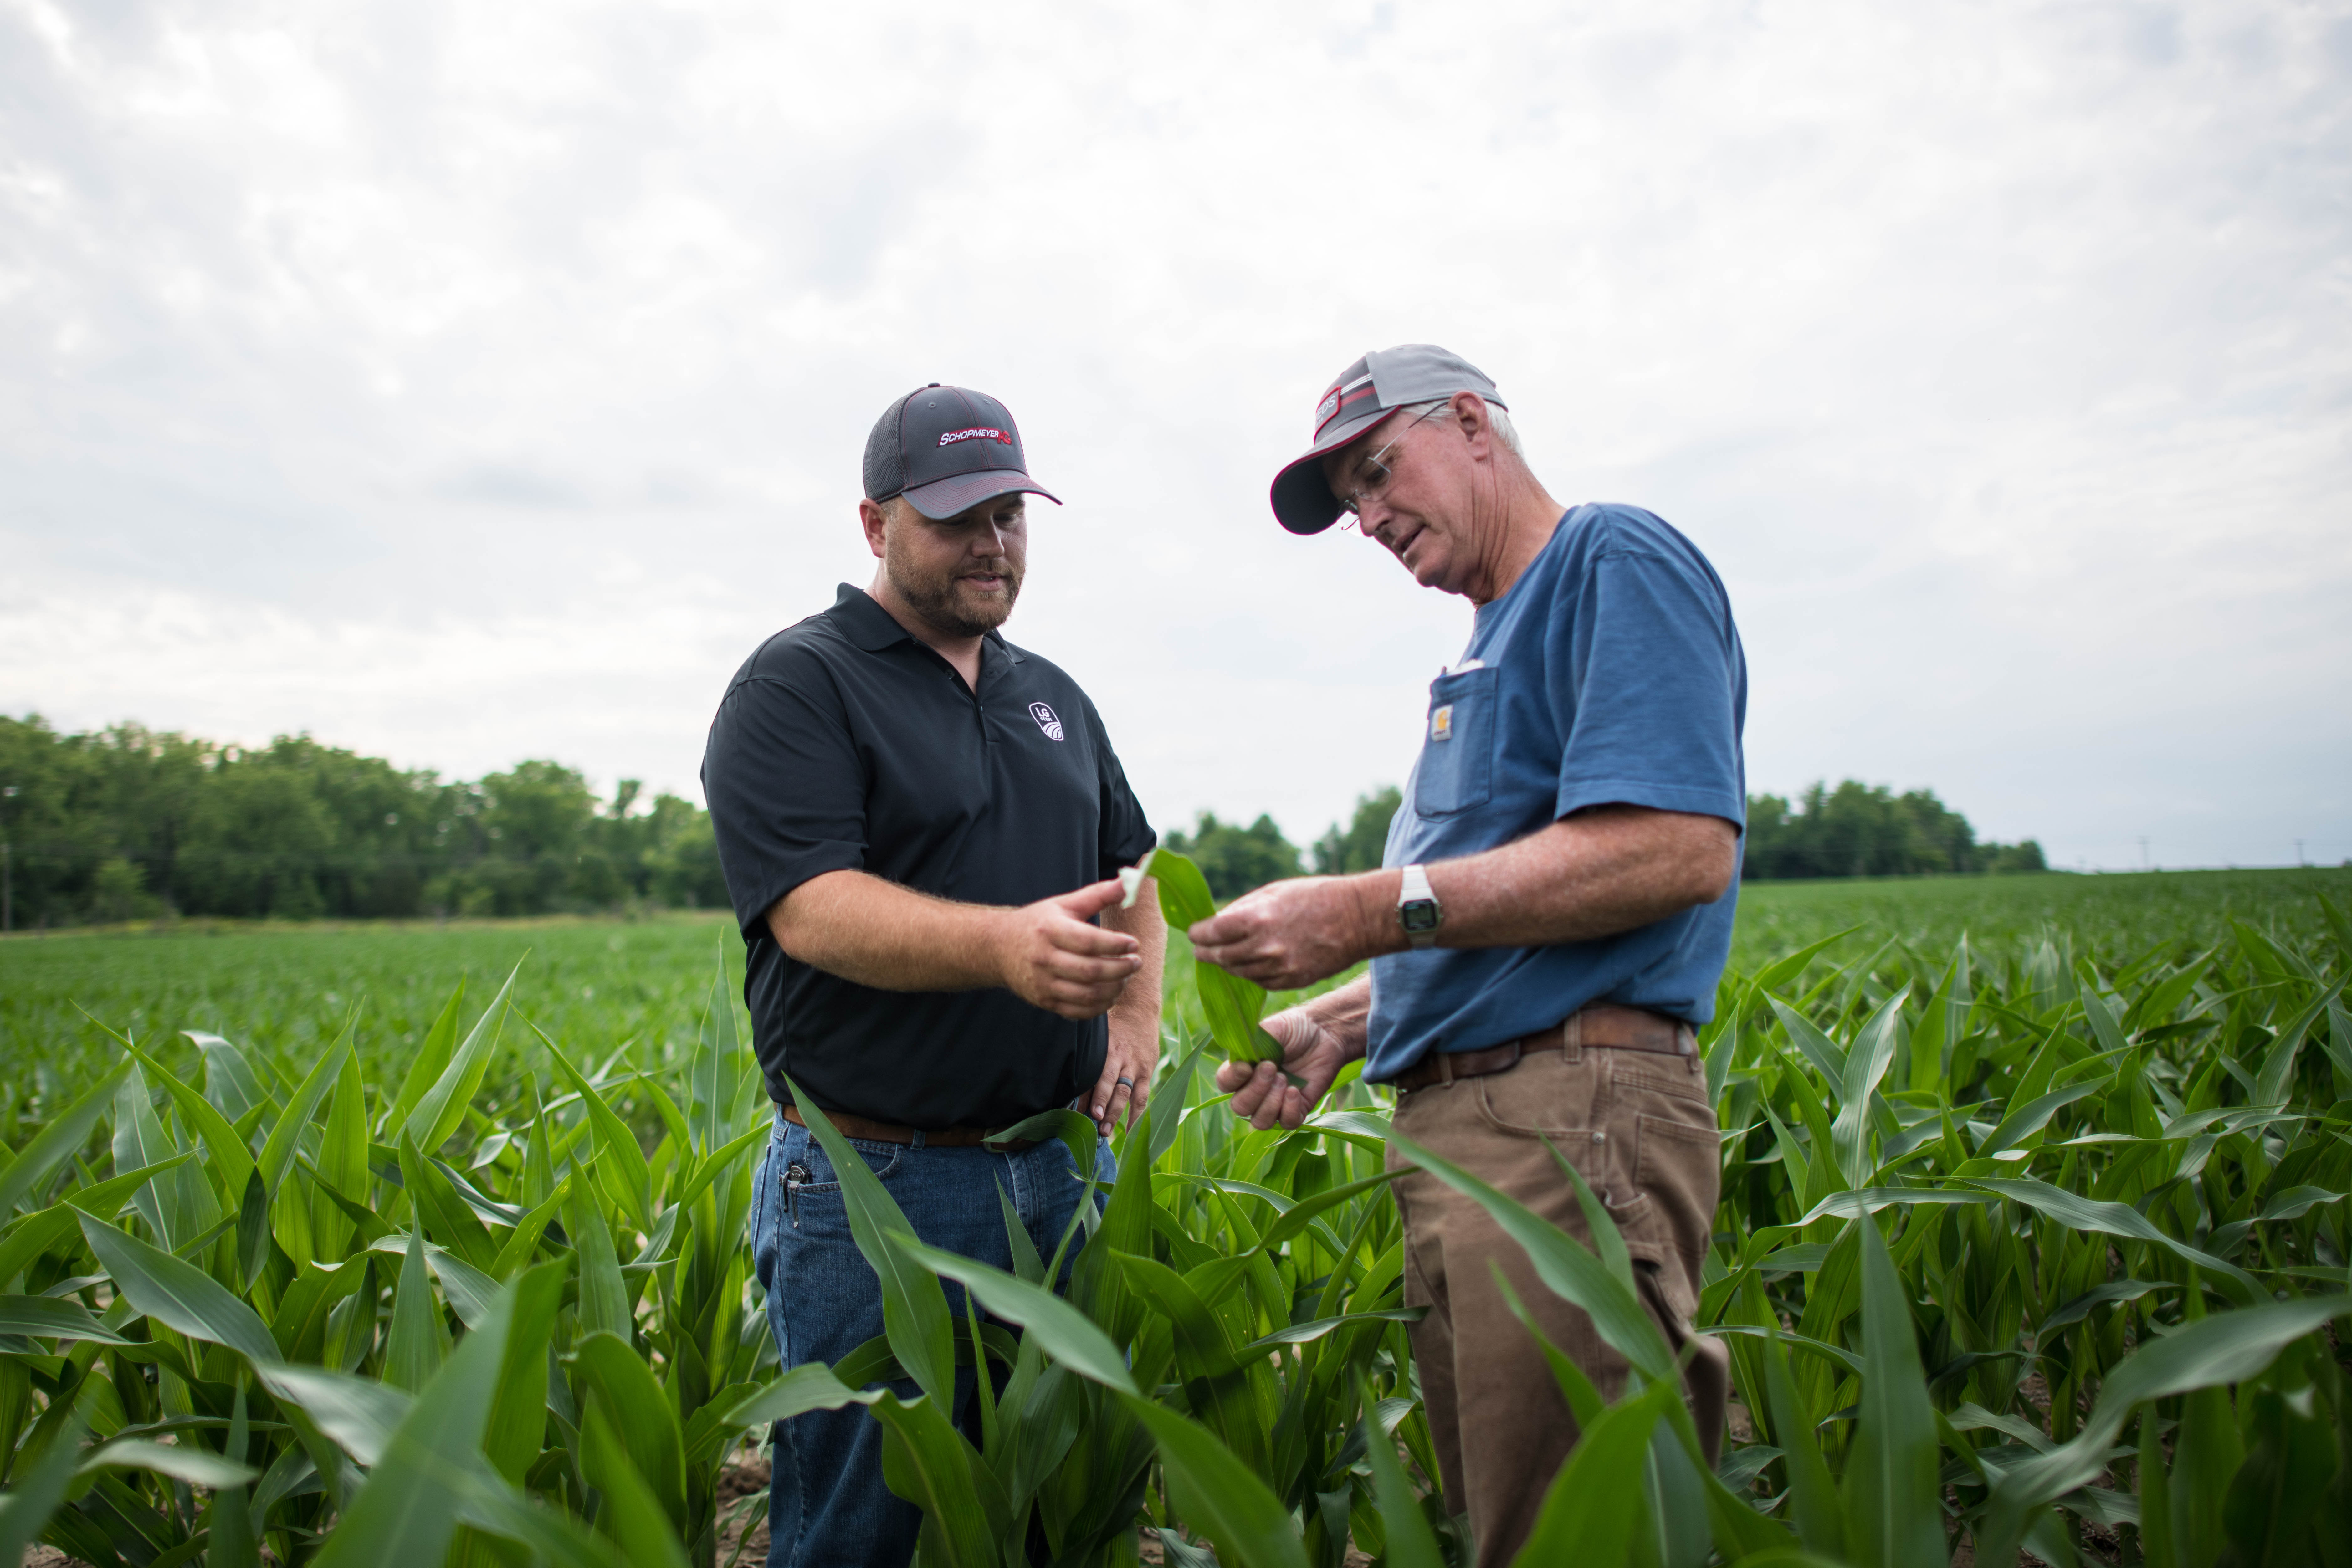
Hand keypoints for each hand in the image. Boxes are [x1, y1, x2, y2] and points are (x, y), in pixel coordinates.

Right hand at [995, 879, 1143, 1018]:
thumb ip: (1097, 894)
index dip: (1115, 945)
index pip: (1088, 942)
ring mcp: (1043, 984)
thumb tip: (1129, 882)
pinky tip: (1111, 994)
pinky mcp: (1044, 1001)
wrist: (998, 948)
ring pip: (1087, 995)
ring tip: (1125, 978)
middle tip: (1136, 962)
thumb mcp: (1064, 904)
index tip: (1133, 944)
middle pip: (1090, 971)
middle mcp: (1044, 959)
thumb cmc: (1038, 923)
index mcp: (1050, 930)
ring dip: (1114, 989)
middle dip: (1120, 969)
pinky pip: (1078, 1012)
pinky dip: (1100, 1007)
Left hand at [1087, 1016, 1156, 1135]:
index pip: (1095, 1074)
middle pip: (1111, 1084)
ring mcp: (1136, 1067)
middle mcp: (1121, 1059)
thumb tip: (1070, 1089)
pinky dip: (1137, 1115)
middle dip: (1102, 1104)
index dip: (1087, 1093)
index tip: (1077, 1110)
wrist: (1139, 1011)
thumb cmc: (1111, 1026)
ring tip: (1105, 1131)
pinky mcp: (1146, 1073)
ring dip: (1116, 1113)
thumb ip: (1087, 1059)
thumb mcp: (1097, 1037)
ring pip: (1126, 1093)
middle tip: (1094, 1122)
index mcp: (1106, 1049)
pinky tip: (1131, 1131)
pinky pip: (1142, 1096)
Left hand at [1187, 875, 1384, 991]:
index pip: (1210, 933)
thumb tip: (1217, 921)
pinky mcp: (1293, 982)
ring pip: (1238, 973)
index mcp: (1256, 919)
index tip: (1194, 933)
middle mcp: (1264, 947)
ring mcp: (1279, 968)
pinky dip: (1251, 974)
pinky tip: (1250, 964)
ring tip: (1223, 956)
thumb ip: (1243, 908)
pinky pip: (1260, 982)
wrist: (1357, 919)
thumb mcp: (1274, 892)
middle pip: (1220, 957)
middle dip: (1206, 952)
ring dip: (1227, 964)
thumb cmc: (1315, 897)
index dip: (1197, 934)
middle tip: (1201, 949)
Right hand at [1214, 1008, 1350, 1130]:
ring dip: (1271, 1103)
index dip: (1232, 1079)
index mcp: (1244, 1069)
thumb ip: (1253, 1042)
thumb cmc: (1295, 1029)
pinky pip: (1286, 1123)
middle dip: (1255, 1090)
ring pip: (1260, 1122)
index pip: (1225, 1083)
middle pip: (1240, 1107)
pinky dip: (1289, 1109)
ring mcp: (1276, 1102)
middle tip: (1272, 1069)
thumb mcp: (1272, 1028)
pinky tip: (1296, 1091)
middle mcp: (1255, 1089)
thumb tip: (1241, 1061)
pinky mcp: (1297, 1109)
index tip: (1247, 1067)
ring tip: (1285, 1080)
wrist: (1326, 1034)